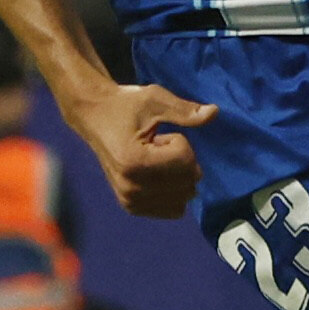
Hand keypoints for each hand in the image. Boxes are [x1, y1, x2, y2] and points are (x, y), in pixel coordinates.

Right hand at [69, 77, 219, 218]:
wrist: (94, 117)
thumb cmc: (124, 105)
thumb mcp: (154, 99)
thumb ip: (184, 110)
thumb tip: (214, 112)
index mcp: (134, 161)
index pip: (184, 159)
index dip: (179, 141)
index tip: (157, 135)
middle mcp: (131, 187)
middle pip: (187, 181)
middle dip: (181, 160)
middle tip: (156, 147)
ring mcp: (130, 201)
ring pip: (183, 198)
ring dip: (178, 177)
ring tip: (154, 161)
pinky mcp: (131, 207)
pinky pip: (173, 210)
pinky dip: (174, 192)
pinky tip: (156, 175)